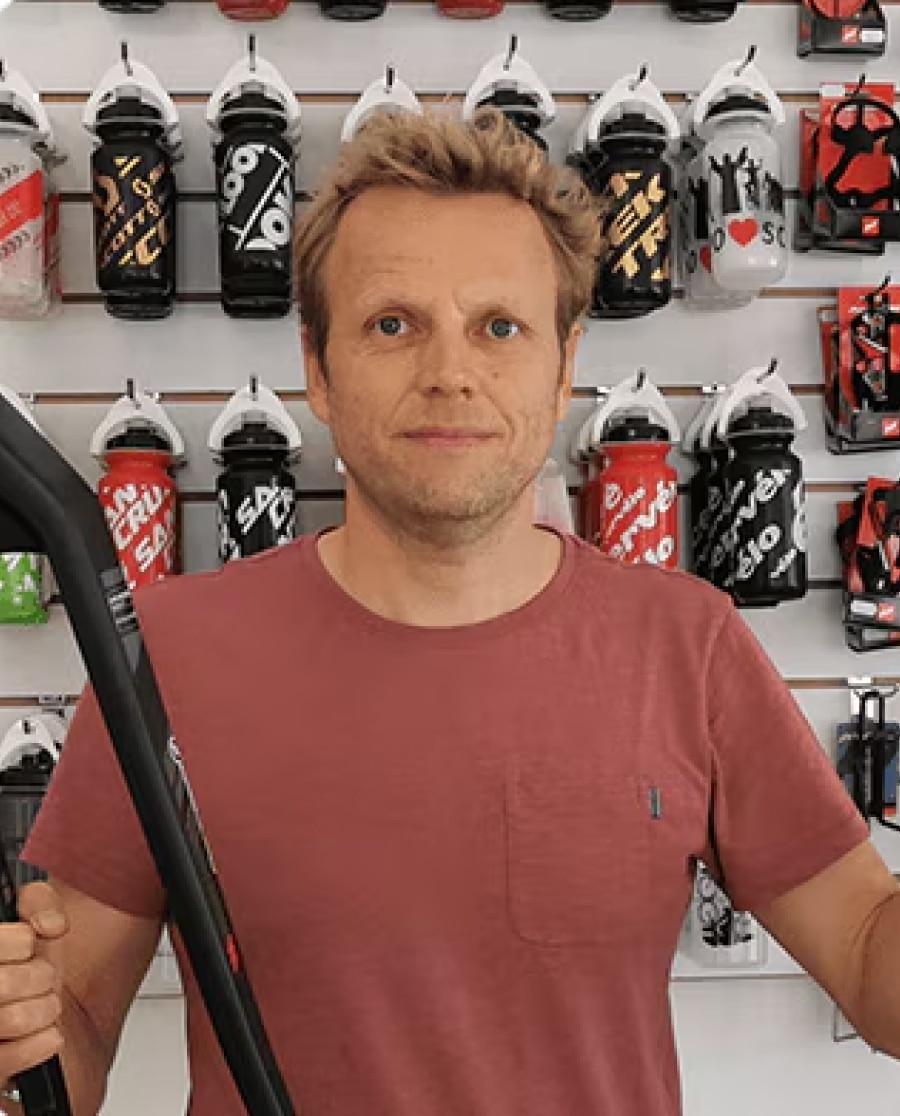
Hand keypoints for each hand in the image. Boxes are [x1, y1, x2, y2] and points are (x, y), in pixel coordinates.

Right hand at [0, 882, 66, 1089]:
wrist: (38, 1013)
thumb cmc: (24, 966)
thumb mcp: (29, 921)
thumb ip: (39, 902)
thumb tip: (48, 924)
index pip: (8, 944)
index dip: (22, 942)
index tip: (28, 945)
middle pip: (4, 985)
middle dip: (38, 977)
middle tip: (41, 977)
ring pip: (11, 1021)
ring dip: (44, 1009)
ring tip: (45, 1004)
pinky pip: (7, 1060)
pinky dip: (42, 1043)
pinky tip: (48, 1032)